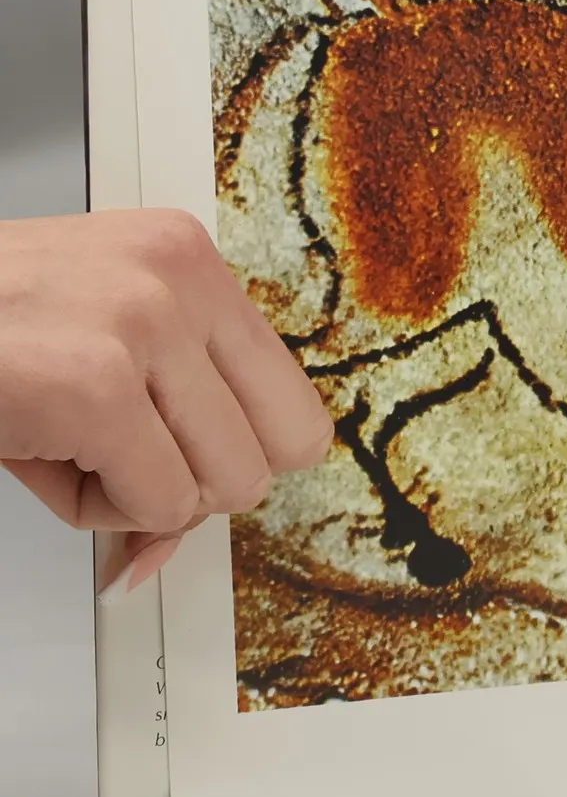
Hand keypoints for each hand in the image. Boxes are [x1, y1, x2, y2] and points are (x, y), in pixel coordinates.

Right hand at [0, 210, 333, 587]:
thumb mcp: (88, 352)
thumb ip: (164, 430)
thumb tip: (179, 538)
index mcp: (188, 259)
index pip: (292, 401)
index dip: (237, 455)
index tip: (185, 458)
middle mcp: (178, 278)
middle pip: (278, 449)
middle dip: (197, 482)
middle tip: (122, 461)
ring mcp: (141, 326)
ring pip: (222, 484)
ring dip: (138, 497)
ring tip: (68, 446)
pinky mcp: (93, 387)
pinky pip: (158, 503)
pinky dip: (98, 512)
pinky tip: (44, 456)